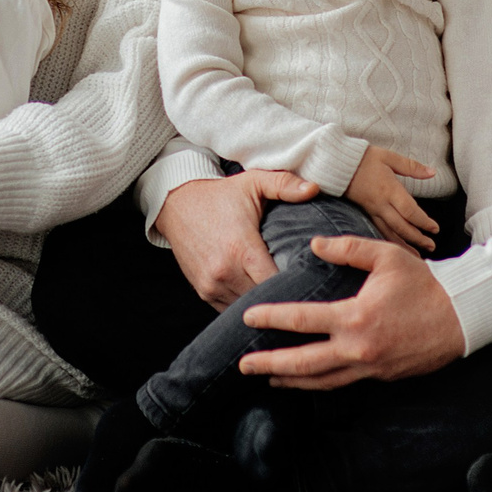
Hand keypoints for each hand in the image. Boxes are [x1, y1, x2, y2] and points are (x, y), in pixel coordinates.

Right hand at [156, 169, 321, 310]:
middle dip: (284, 295)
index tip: (310, 280)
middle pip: (264, 298)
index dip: (295, 284)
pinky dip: (246, 305)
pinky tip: (260, 298)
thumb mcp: (252, 182)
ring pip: (248, 308)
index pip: (276, 282)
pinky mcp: (204, 291)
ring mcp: (212, 285)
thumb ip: (284, 184)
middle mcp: (225, 272)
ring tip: (284, 297)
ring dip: (264, 303)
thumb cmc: (219, 194)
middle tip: (304, 291)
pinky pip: (231, 309)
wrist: (176, 204)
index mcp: (242, 249)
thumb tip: (315, 189)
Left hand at [237, 236, 464, 388]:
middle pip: (303, 363)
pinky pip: (343, 382)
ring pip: (322, 380)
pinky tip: (307, 379)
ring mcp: (370, 367)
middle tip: (243, 366)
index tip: (247, 318)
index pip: (302, 321)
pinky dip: (320, 383)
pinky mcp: (381, 375)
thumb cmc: (424, 283)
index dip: (271, 319)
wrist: (461, 317)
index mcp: (355, 317)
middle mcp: (358, 348)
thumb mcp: (386, 256)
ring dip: (292, 381)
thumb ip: (348, 248)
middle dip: (270, 366)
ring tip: (268, 379)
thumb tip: (315, 245)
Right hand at [343, 148, 439, 253]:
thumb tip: (432, 172)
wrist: (335, 164)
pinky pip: (378, 230)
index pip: (410, 211)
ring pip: (390, 233)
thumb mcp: (389, 157)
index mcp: (389, 189)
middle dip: (418, 238)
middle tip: (431, 246)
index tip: (435, 229)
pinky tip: (395, 247)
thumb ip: (411, 167)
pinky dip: (388, 241)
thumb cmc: (363, 158)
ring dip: (404, 244)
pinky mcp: (364, 213)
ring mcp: (372, 210)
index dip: (424, 222)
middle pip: (402, 227)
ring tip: (416, 254)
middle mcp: (381, 204)